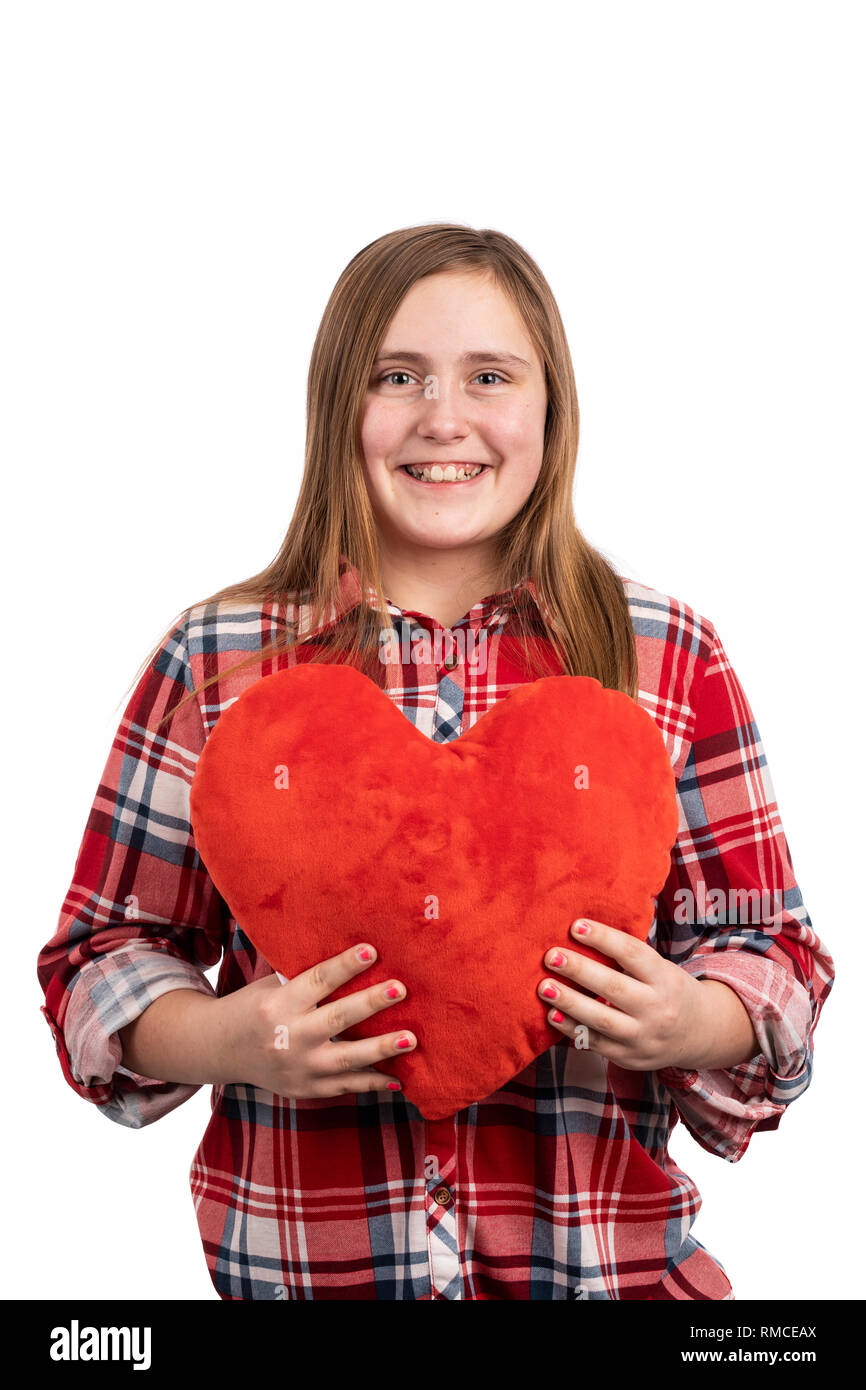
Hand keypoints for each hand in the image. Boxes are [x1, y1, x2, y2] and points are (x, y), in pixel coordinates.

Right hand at [216, 942, 416, 1098]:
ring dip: (381, 1048)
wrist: (221, 1049)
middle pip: (336, 1019)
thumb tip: (357, 959)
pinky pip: (345, 1087)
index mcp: (278, 1004)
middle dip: (370, 1004)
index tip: (372, 950)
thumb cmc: (255, 1007)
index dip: (345, 965)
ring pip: (346, 1059)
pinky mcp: (306, 1089)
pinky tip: (400, 1078)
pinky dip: (373, 1083)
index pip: (318, 981)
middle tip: (401, 989)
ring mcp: (298, 1068)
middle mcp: (288, 1037)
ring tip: (411, 1038)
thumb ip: (305, 980)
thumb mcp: (272, 987)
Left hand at [537, 917, 758, 1071]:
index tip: (575, 926)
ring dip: (569, 1002)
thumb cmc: (668, 990)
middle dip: (579, 970)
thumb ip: (628, 957)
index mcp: (665, 978)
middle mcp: (657, 1008)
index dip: (603, 938)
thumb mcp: (660, 968)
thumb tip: (581, 931)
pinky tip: (551, 1013)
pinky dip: (570, 1028)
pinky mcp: (629, 1056)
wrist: (698, 1034)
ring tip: (543, 986)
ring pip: (602, 1020)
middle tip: (551, 956)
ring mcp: (643, 1036)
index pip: (632, 954)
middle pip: (614, 987)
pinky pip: (595, 1043)